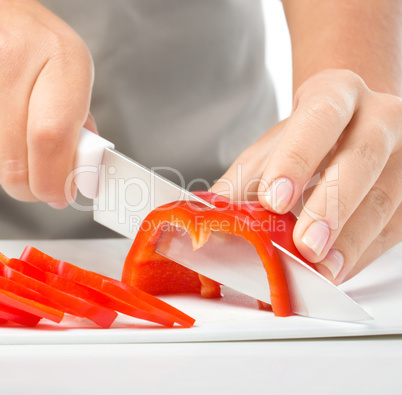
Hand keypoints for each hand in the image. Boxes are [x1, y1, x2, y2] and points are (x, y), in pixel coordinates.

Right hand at [0, 0, 94, 207]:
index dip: (53, 179)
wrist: (3, 14)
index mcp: (62, 60)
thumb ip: (80, 128)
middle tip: (45, 185)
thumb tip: (79, 176)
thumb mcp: (76, 79)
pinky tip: (12, 136)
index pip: (51, 137)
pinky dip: (2, 154)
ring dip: (16, 170)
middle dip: (33, 186)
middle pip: (15, 160)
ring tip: (29, 147)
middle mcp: (16, 62)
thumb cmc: (44, 48)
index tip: (60, 195)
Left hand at [212, 69, 401, 283]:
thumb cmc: (307, 137)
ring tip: (322, 269)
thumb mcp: (272, 147)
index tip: (275, 199)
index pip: (319, 118)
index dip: (297, 158)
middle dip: (332, 205)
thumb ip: (242, 180)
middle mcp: (379, 116)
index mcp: (336, 94)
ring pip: (386, 199)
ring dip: (351, 240)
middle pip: (362, 158)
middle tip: (306, 244)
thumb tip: (207, 217)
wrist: (353, 122)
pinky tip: (337, 268)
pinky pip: (393, 227)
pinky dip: (362, 252)